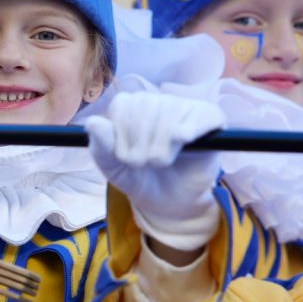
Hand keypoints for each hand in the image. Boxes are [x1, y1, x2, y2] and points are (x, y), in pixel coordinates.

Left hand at [86, 91, 223, 251]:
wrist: (168, 201)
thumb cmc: (138, 177)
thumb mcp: (112, 166)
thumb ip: (100, 146)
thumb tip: (93, 123)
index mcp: (131, 105)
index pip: (122, 106)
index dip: (121, 136)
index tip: (123, 156)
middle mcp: (158, 100)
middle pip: (145, 112)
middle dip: (141, 148)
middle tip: (145, 164)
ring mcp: (184, 108)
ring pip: (169, 119)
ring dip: (162, 150)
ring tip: (163, 162)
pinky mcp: (209, 120)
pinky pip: (201, 116)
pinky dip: (191, 129)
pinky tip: (184, 139)